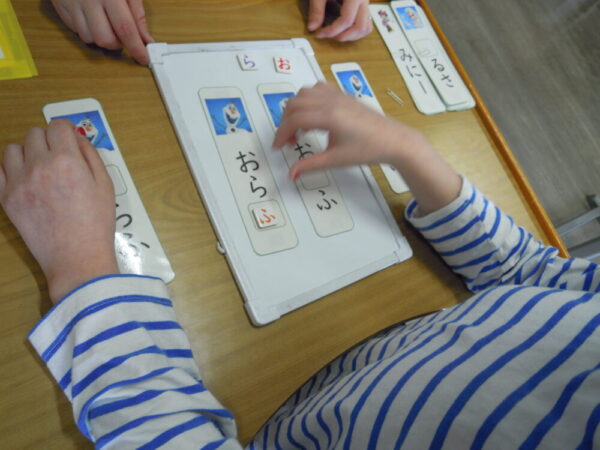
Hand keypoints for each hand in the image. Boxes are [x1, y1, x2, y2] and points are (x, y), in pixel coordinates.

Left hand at [0, 120, 118, 302]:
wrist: (77, 257)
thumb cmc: (96, 224)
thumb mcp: (105, 185)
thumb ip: (91, 155)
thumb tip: (77, 138)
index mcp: (67, 161)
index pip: (59, 126)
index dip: (67, 131)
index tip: (70, 140)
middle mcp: (40, 167)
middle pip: (35, 133)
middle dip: (49, 141)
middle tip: (58, 157)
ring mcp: (19, 182)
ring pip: (13, 148)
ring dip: (27, 152)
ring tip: (40, 168)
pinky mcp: (7, 198)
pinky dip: (11, 169)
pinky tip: (26, 179)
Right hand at [51, 0, 152, 64]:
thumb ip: (137, 14)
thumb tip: (146, 39)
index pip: (125, 29)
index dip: (136, 48)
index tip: (144, 59)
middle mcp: (89, 0)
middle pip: (105, 39)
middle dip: (117, 44)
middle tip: (122, 34)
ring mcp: (72, 4)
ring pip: (89, 38)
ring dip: (101, 37)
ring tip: (105, 21)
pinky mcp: (60, 7)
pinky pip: (76, 30)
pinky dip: (87, 30)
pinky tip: (91, 16)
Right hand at [274, 82, 421, 177]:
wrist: (392, 140)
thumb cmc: (367, 150)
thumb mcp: (336, 160)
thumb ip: (310, 165)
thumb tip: (291, 174)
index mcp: (328, 116)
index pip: (294, 119)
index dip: (281, 133)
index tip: (278, 147)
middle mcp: (331, 101)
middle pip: (294, 103)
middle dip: (285, 122)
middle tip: (289, 141)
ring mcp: (337, 95)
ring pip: (304, 93)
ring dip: (295, 109)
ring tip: (300, 129)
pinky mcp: (343, 95)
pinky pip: (318, 89)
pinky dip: (308, 99)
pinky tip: (313, 116)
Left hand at [307, 0, 371, 40]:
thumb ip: (316, 9)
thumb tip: (312, 28)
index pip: (346, 20)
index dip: (332, 31)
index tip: (319, 34)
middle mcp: (364, 0)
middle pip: (360, 27)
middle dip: (343, 36)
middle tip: (328, 36)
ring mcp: (366, 2)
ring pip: (366, 27)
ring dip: (352, 36)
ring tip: (336, 35)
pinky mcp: (364, 4)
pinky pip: (367, 22)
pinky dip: (357, 30)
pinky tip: (344, 30)